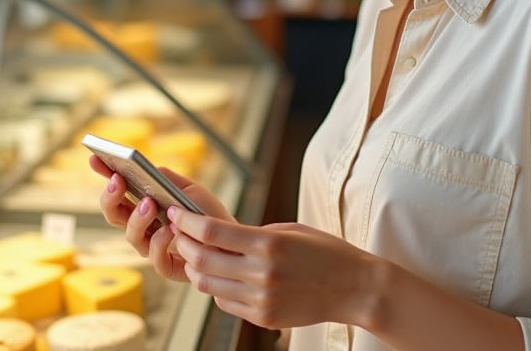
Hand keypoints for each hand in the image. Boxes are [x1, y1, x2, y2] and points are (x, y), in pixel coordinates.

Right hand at [89, 154, 234, 282]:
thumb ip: (168, 179)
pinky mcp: (167, 266)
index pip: (118, 192)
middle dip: (111, 198)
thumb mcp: (190, 189)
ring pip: (131, 236)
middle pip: (114, 214)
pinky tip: (171, 230)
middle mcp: (143, 228)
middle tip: (117, 181)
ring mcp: (152, 247)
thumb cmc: (208, 215)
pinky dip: (160, 242)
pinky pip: (154, 258)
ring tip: (149, 203)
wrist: (232, 242)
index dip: (104, 176)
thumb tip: (147, 168)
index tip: (95, 158)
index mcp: (145, 207)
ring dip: (137, 218)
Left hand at [168, 208, 378, 329]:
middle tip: (179, 234)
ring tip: (194, 256)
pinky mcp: (263, 317)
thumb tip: (219, 232)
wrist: (353, 288)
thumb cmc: (325, 252)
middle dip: (183, 244)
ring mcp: (261, 299)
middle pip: (202, 259)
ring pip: (207, 285)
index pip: (212, 232)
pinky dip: (215, 288)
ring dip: (194, 268)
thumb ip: (254, 232)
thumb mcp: (290, 230)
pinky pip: (225, 302)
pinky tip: (220, 276)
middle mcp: (262, 273)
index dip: (187, 222)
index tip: (176, 213)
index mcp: (269, 244)